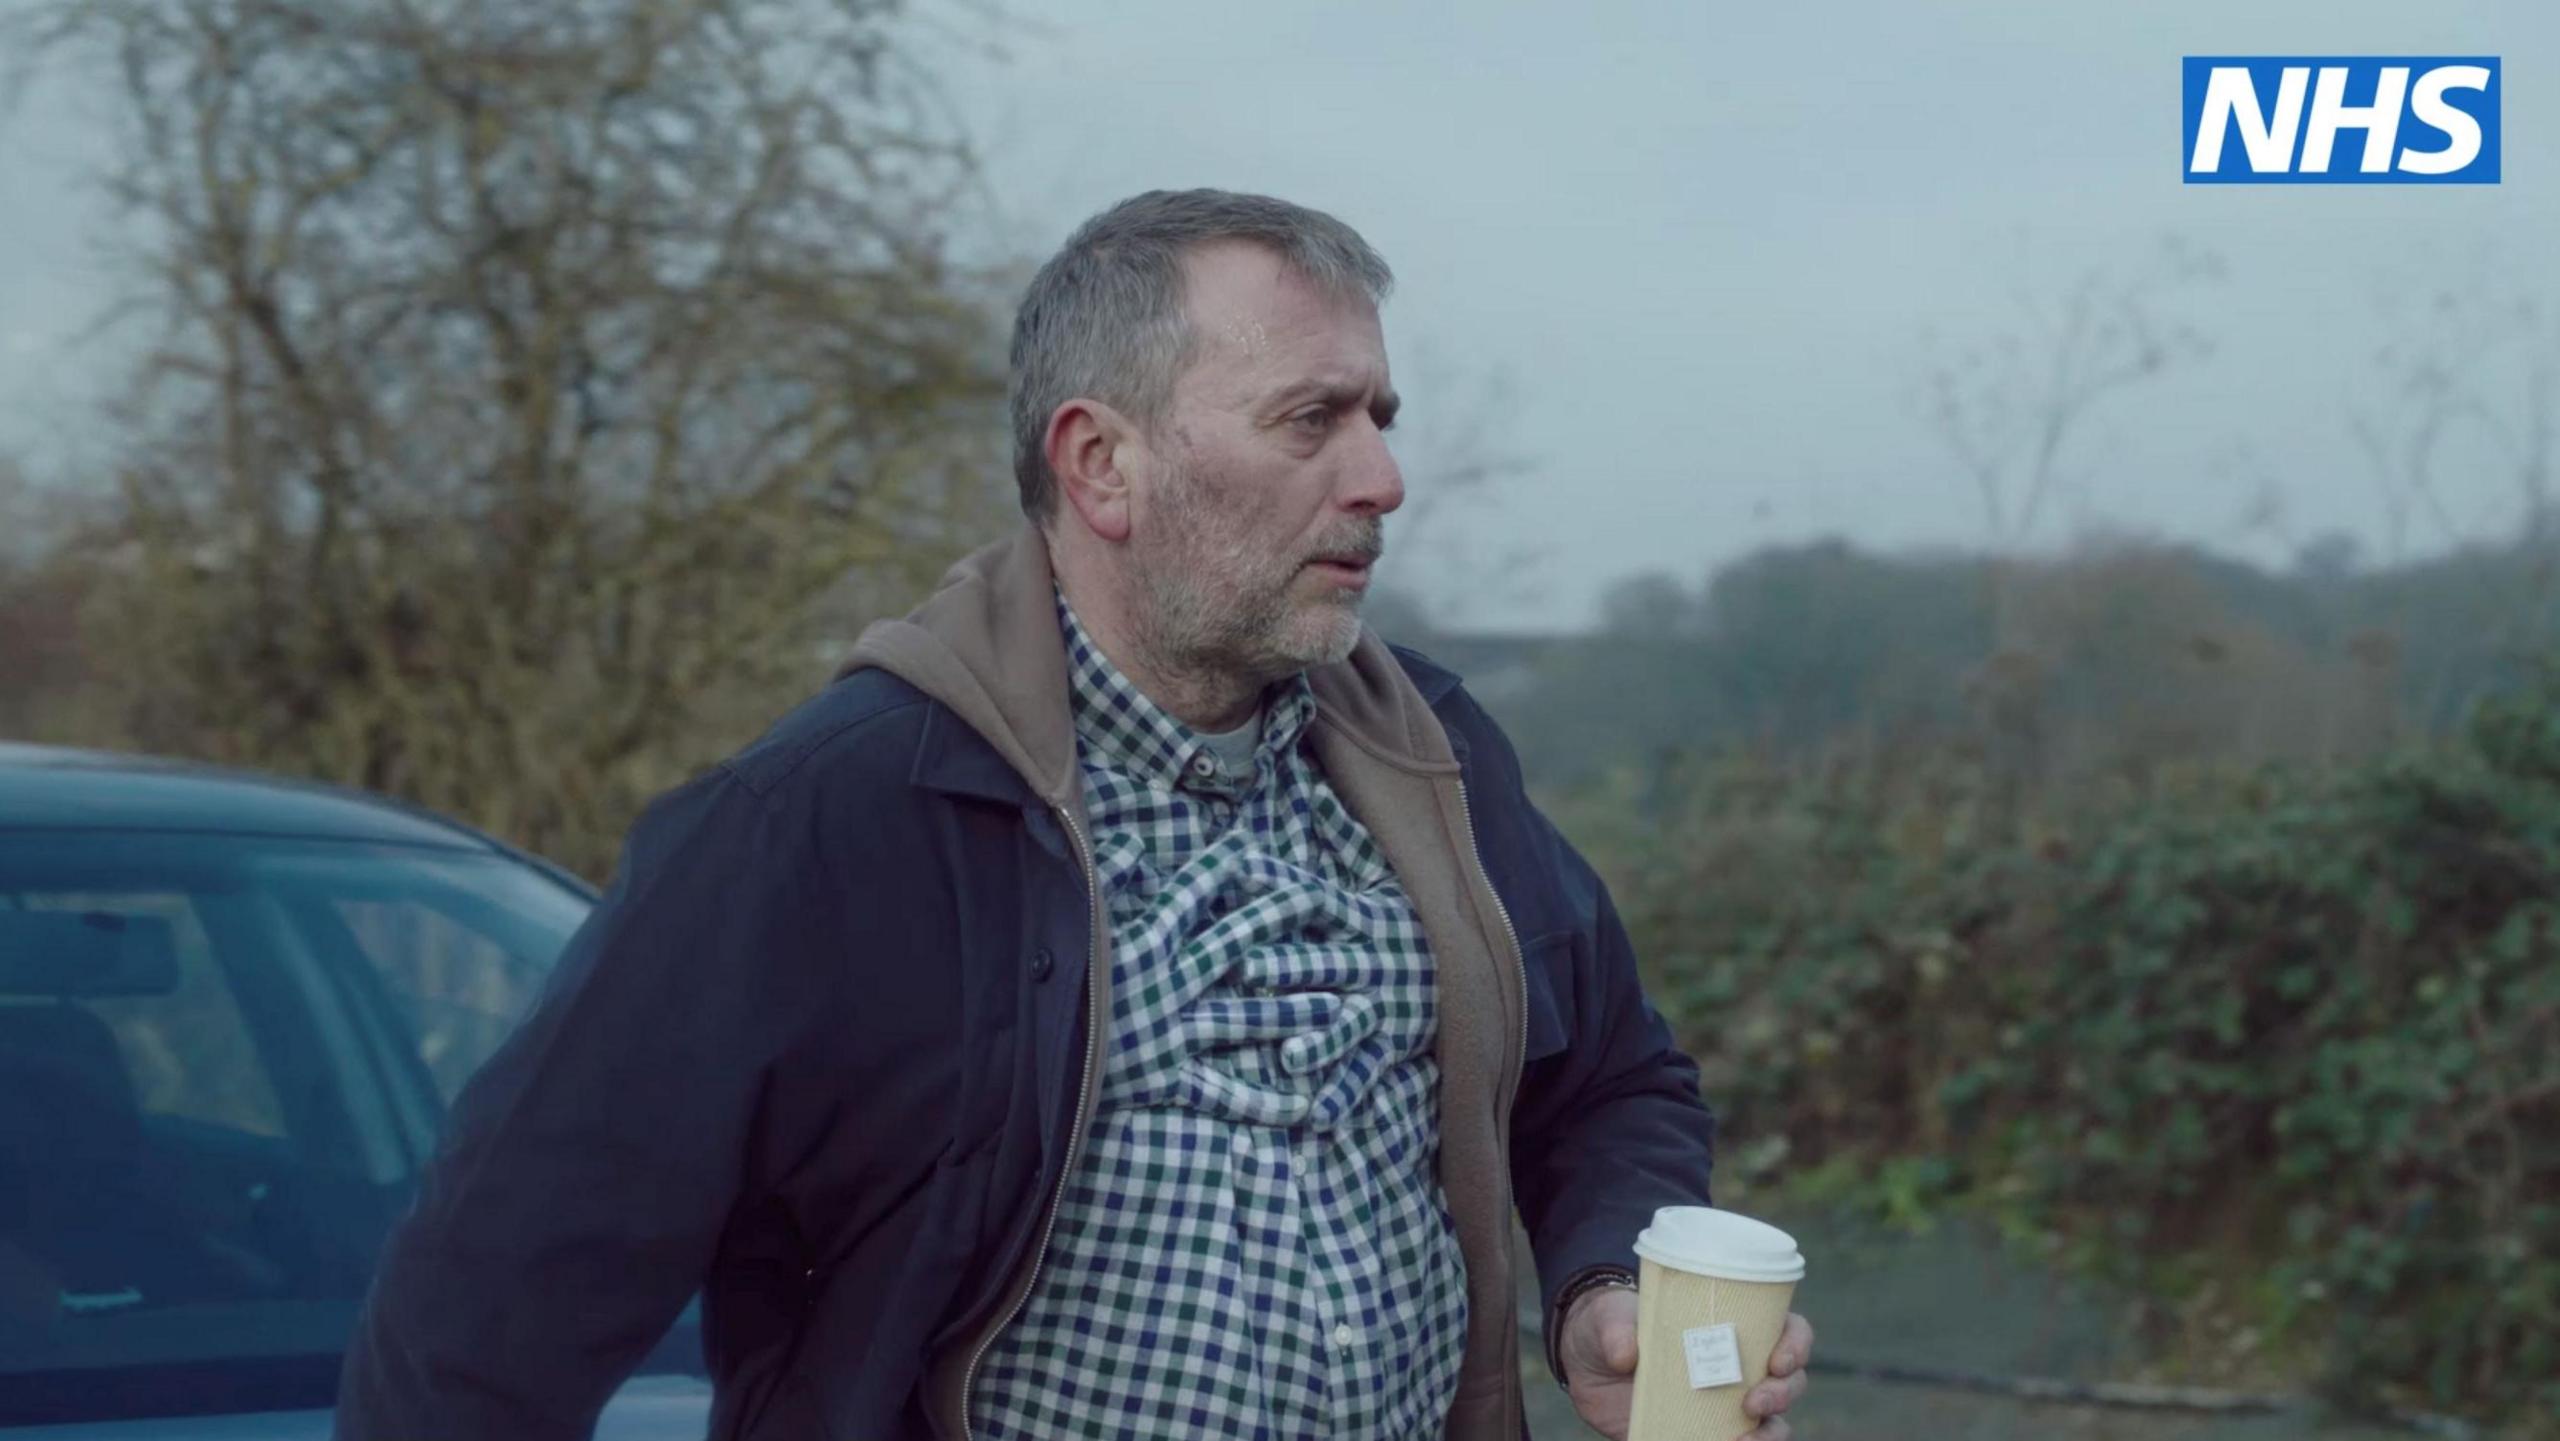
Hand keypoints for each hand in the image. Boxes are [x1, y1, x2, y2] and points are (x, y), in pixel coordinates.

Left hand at [1558, 1289, 1814, 1440]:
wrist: (1585, 1359)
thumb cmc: (1609, 1323)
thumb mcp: (1608, 1315)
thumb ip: (1616, 1329)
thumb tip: (1626, 1355)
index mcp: (1732, 1326)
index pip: (1787, 1331)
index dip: (1796, 1345)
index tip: (1778, 1360)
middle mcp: (1738, 1368)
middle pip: (1788, 1384)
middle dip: (1782, 1395)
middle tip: (1753, 1402)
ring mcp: (1722, 1406)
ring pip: (1770, 1426)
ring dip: (1769, 1437)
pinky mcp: (1698, 1435)